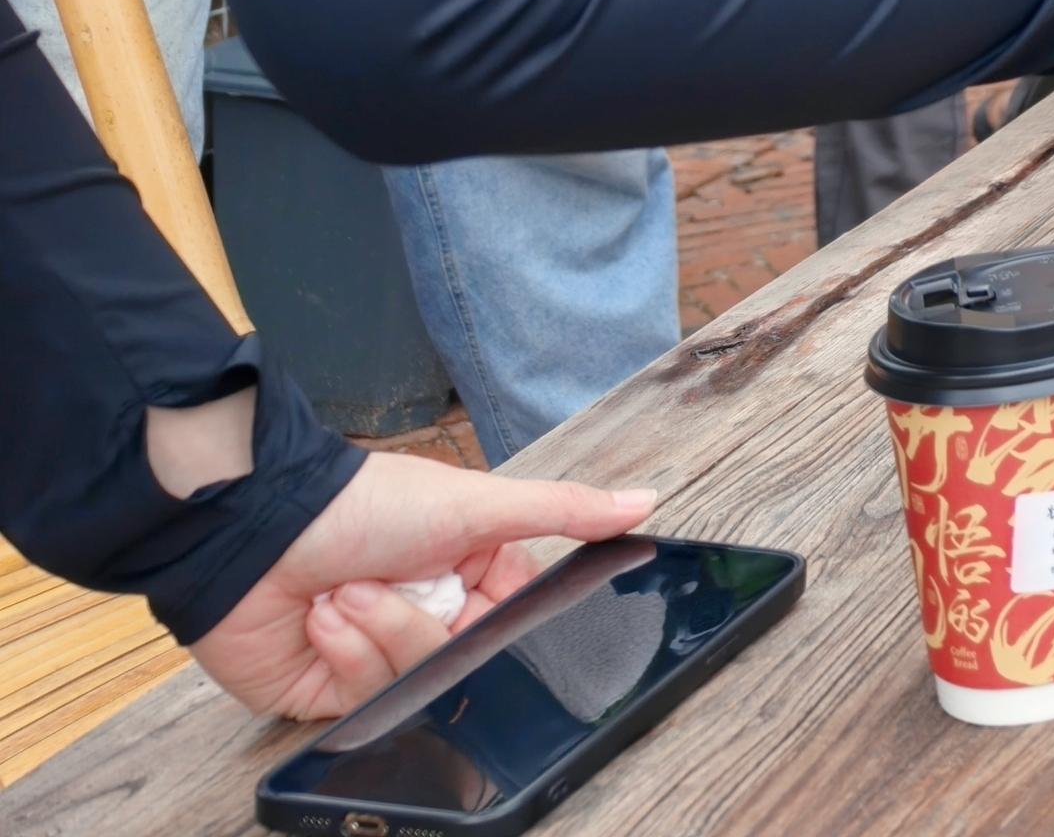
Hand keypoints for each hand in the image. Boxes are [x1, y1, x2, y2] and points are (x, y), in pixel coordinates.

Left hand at [187, 448, 656, 723]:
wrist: (258, 530)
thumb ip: (562, 508)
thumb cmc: (362, 503)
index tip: (481, 592)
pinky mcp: (331, 694)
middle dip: (427, 619)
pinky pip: (367, 701)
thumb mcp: (476, 502)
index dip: (504, 614)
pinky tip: (323, 615)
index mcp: (469, 571)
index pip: (515, 618)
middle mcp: (428, 615)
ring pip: (418, 681)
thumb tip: (644, 502)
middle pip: (468, 657)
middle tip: (401, 579)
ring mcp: (379, 657)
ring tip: (346, 588)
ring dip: (379, 628)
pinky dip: (345, 652)